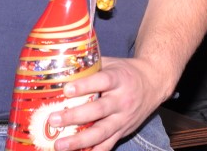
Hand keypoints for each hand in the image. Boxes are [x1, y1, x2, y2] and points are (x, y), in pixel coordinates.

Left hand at [48, 56, 165, 150]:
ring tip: (59, 144)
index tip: (66, 90)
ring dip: (79, 140)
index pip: (102, 81)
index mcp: (119, 79)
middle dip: (75, 116)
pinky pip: (108, 145)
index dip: (84, 86)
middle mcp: (122, 100)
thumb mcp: (111, 63)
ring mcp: (123, 118)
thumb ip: (90, 65)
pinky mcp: (123, 131)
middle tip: (54, 119)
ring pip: (102, 132)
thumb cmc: (126, 72)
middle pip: (99, 110)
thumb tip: (61, 64)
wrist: (153, 83)